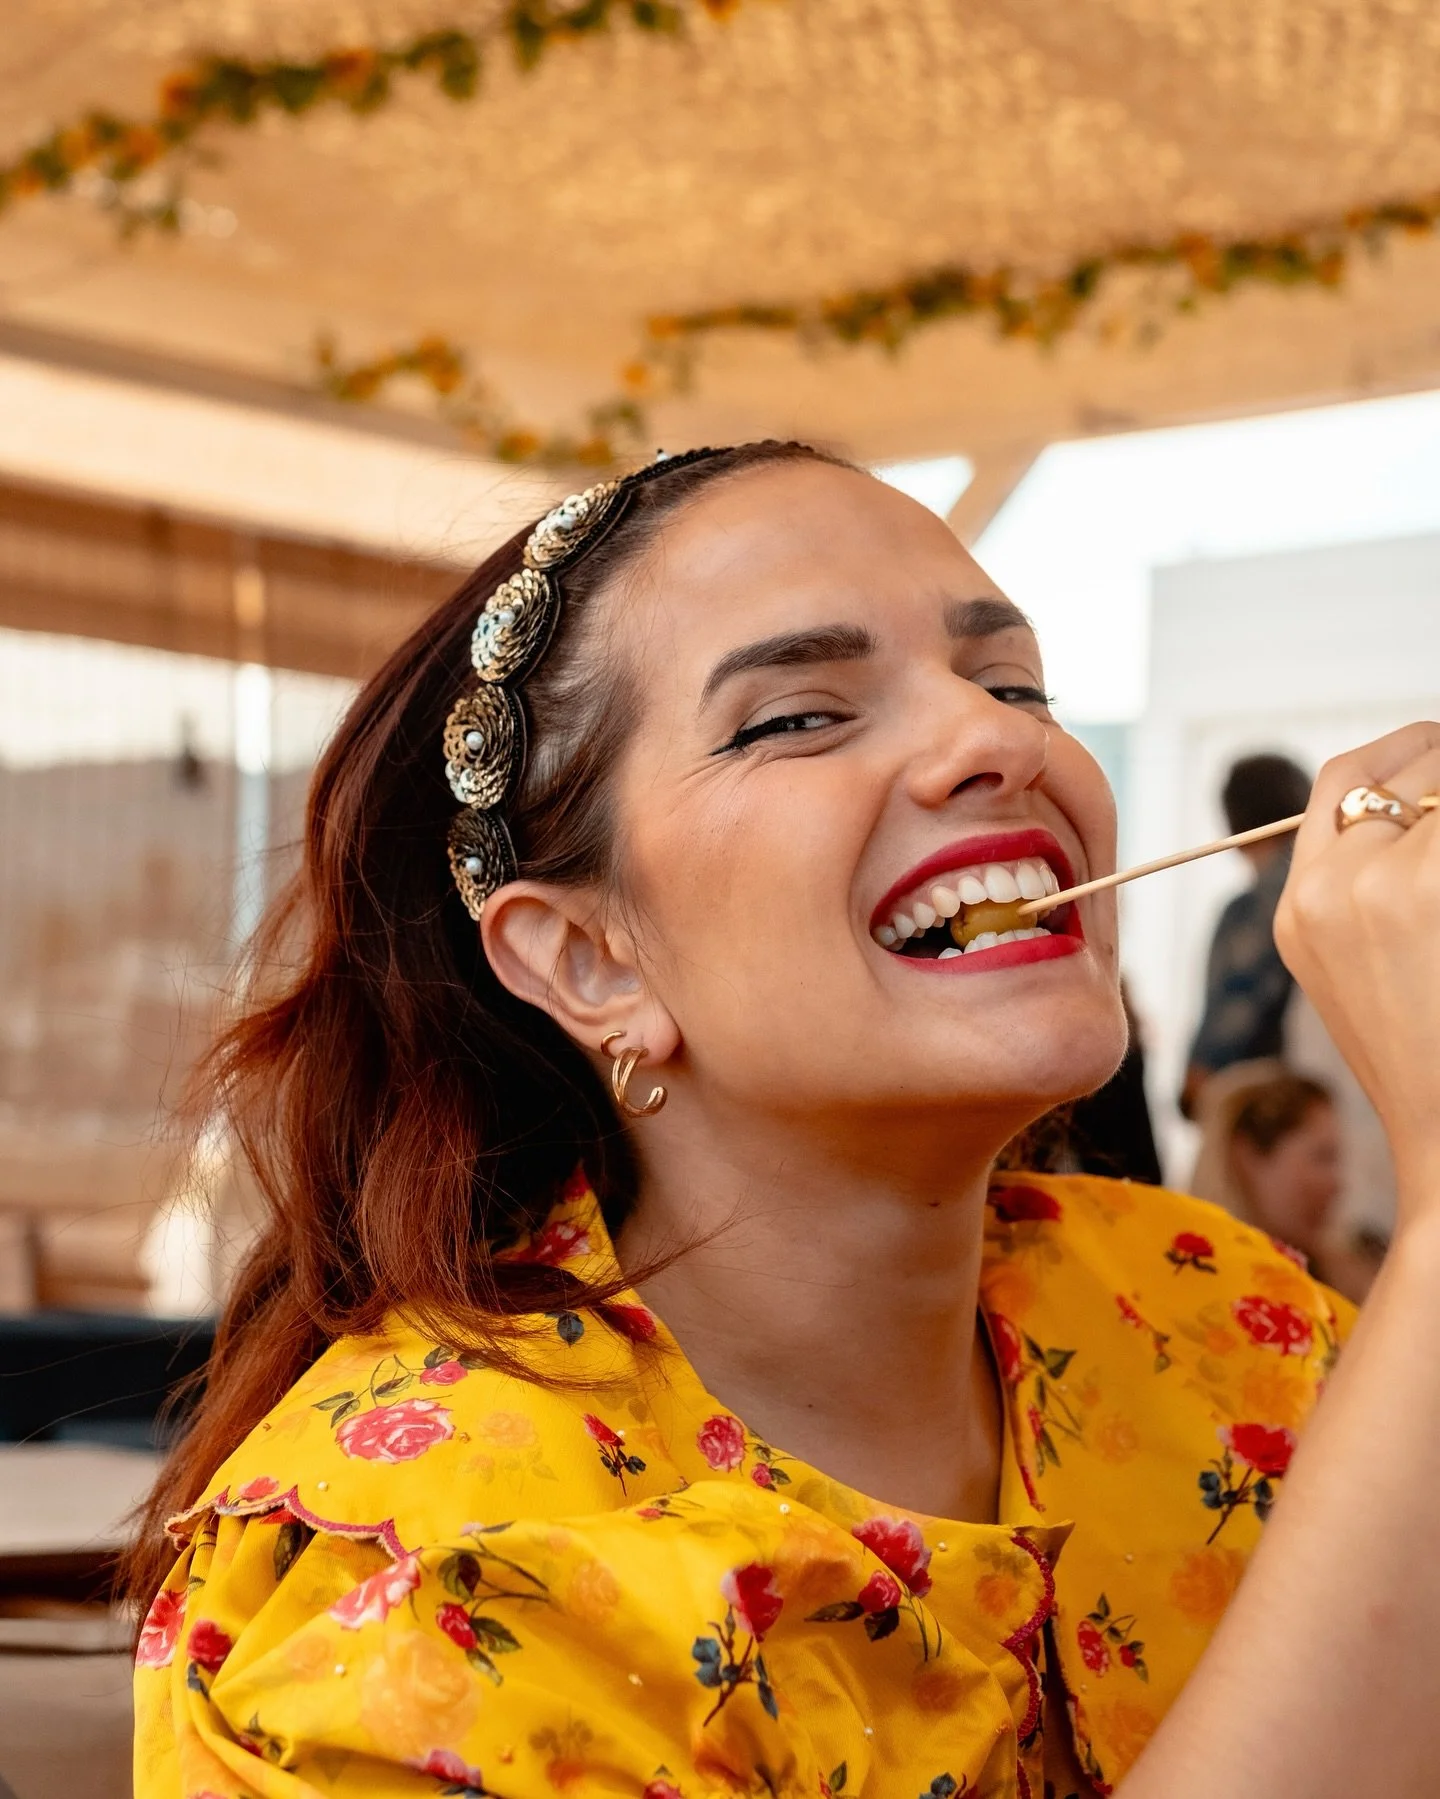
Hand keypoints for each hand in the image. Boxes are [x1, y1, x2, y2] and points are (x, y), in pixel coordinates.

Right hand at [1274, 722, 1439, 1205]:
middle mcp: (1327, 890)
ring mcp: (1382, 887)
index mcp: (1301, 913)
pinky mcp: (1432, 889)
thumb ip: (1376, 893)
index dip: (1409, 749)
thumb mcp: (1368, 975)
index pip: (1343, 780)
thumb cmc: (1436, 1076)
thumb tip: (1424, 800)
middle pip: (1410, 770)